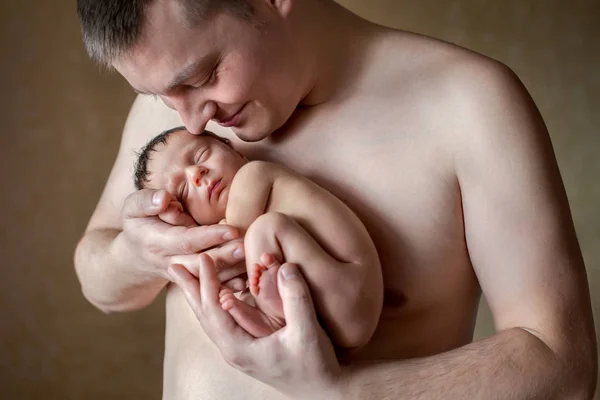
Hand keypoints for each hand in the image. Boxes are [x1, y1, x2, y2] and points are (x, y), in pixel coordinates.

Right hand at [116, 189, 246, 284]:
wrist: (137, 254)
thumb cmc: (140, 222)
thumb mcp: (133, 208)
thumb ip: (146, 201)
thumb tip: (164, 198)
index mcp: (158, 242)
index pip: (187, 240)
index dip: (210, 237)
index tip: (232, 230)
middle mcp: (172, 262)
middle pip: (202, 263)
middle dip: (225, 257)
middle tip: (246, 248)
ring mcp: (184, 274)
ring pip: (210, 277)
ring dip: (233, 272)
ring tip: (254, 262)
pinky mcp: (194, 279)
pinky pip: (213, 285)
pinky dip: (231, 286)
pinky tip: (249, 281)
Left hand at [169, 254, 343, 399]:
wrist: (323, 392)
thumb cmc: (315, 366)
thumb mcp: (307, 331)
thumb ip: (296, 298)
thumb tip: (285, 266)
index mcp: (241, 348)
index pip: (215, 311)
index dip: (208, 283)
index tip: (204, 258)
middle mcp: (234, 350)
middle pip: (204, 315)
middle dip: (190, 288)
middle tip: (174, 265)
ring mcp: (240, 349)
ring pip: (212, 318)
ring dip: (199, 295)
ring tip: (187, 276)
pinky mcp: (249, 346)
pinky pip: (224, 321)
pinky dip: (215, 303)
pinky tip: (215, 294)